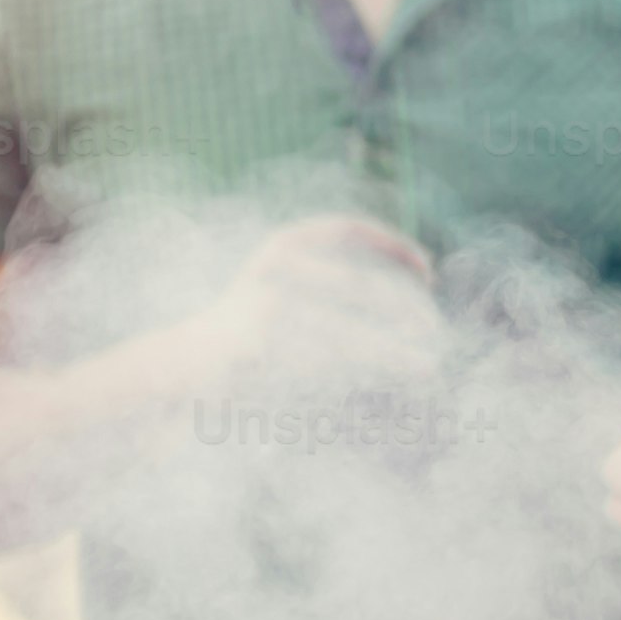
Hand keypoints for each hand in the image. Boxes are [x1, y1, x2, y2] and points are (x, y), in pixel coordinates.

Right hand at [204, 214, 445, 406]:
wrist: (184, 365)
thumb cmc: (251, 328)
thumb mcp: (289, 287)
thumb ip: (335, 281)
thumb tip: (418, 285)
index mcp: (284, 245)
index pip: (347, 230)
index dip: (392, 244)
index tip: (427, 268)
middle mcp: (274, 270)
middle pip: (358, 288)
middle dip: (405, 309)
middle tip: (436, 331)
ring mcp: (264, 310)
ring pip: (346, 339)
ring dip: (392, 355)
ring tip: (428, 368)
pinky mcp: (259, 354)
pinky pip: (323, 371)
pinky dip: (358, 381)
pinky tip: (382, 389)